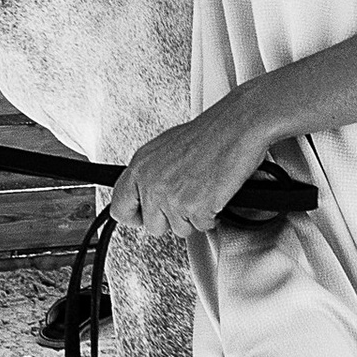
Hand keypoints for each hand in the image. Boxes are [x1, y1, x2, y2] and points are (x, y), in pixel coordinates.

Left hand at [109, 95, 277, 236]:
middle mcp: (152, 183)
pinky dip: (213, 215)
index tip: (143, 217)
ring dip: (194, 217)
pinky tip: (216, 194)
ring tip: (204, 192)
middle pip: (153, 226)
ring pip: (179, 230)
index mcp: (140, 166)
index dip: (134, 217)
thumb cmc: (209, 133)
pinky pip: (202, 227)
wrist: (236, 126)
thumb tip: (147, 192)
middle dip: (172, 218)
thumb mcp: (166, 148)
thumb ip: (151, 173)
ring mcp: (172, 197)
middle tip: (187, 200)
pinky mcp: (195, 207)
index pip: (120, 208)